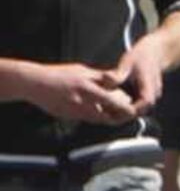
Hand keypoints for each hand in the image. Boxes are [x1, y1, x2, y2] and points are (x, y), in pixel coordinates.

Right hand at [19, 62, 136, 123]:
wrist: (35, 84)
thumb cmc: (60, 74)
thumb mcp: (83, 71)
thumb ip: (100, 77)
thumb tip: (118, 80)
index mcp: (87, 88)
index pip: (111, 101)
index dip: (124, 108)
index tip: (133, 108)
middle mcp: (81, 102)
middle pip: (106, 115)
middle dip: (118, 117)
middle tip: (128, 115)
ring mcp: (73, 111)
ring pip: (96, 120)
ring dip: (108, 118)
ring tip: (118, 114)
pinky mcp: (67, 116)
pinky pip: (86, 119)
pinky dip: (96, 117)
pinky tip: (101, 112)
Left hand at [104, 34, 166, 113]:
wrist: (154, 53)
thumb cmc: (140, 56)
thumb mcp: (127, 62)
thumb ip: (118, 74)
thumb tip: (106, 79)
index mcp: (150, 85)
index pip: (145, 103)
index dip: (131, 108)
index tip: (114, 109)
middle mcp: (154, 93)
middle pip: (141, 111)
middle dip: (124, 114)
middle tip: (105, 112)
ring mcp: (152, 96)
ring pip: (140, 111)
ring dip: (125, 112)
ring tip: (106, 109)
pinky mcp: (147, 97)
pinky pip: (138, 107)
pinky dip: (126, 108)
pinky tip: (113, 104)